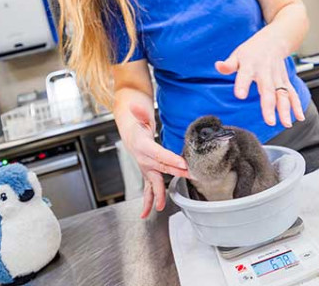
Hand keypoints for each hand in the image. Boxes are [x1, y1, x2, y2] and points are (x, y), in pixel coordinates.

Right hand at [119, 103, 189, 217]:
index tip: (183, 163)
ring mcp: (145, 168)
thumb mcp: (139, 114)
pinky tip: (147, 213)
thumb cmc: (137, 123)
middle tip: (188, 176)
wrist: (130, 130)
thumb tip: (135, 106)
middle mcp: (143, 159)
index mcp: (143, 146)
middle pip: (161, 168)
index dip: (170, 159)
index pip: (159, 153)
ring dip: (158, 194)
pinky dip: (148, 201)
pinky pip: (148, 189)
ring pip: (152, 183)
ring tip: (160, 207)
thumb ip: (139, 111)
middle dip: (175, 173)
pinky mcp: (148, 173)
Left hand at [215, 33, 304, 127]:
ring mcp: (277, 76)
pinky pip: (292, 93)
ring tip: (286, 123)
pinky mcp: (285, 80)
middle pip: (268, 89)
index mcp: (250, 64)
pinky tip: (299, 117)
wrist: (273, 41)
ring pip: (283, 93)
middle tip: (269, 121)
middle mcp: (266, 71)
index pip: (245, 75)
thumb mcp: (237, 55)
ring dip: (286, 109)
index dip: (242, 85)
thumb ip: (228, 64)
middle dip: (269, 106)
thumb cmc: (252, 51)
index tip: (240, 95)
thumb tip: (218, 66)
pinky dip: (297, 105)